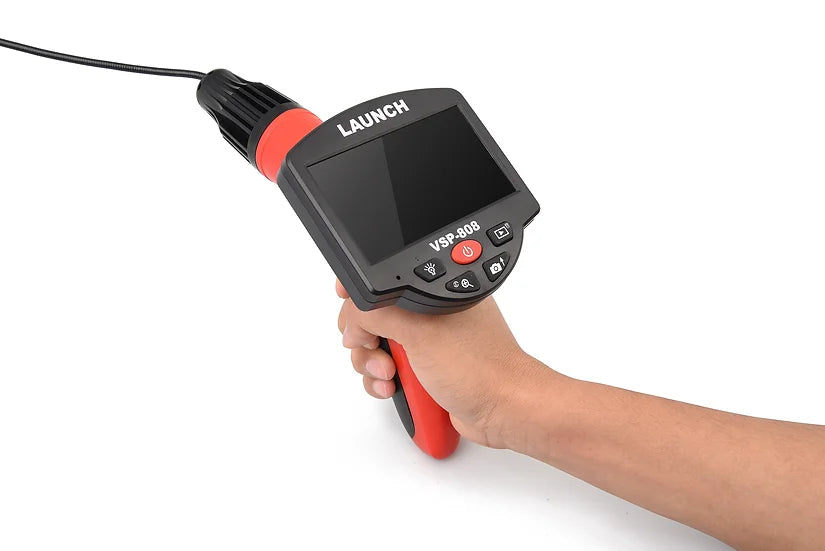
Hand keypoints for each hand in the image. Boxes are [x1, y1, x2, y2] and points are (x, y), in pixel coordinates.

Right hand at [335, 280, 553, 448]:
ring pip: (376, 349)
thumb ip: (375, 313)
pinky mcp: (424, 370)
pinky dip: (384, 382)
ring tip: (391, 377)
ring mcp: (426, 342)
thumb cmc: (479, 365)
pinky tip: (395, 390)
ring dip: (372, 366)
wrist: (503, 410)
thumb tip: (350, 317)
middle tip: (376, 349)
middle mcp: (428, 313)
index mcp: (430, 290)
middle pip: (370, 318)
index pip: (380, 282)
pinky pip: (388, 372)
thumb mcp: (418, 329)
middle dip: (364, 339)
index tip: (353, 318)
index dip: (357, 297)